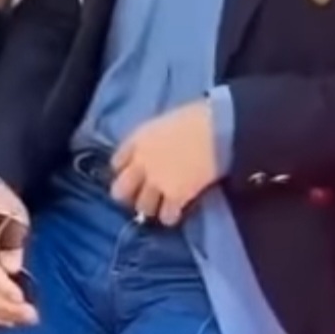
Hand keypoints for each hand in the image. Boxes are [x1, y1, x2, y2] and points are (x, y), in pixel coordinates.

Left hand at [110, 100, 220, 224]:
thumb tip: (158, 151)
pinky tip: (177, 212)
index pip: (117, 163)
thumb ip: (154, 139)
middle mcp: (141, 163)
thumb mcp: (165, 122)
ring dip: (152, 208)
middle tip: (144, 195)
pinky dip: (171, 216)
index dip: (124, 171)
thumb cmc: (197, 116)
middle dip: (129, 195)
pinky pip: (167, 216)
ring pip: (143, 207)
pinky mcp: (176, 196)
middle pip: (120, 191)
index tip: (135, 174)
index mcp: (138, 140)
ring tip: (163, 206)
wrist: (217, 127)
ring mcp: (157, 182)